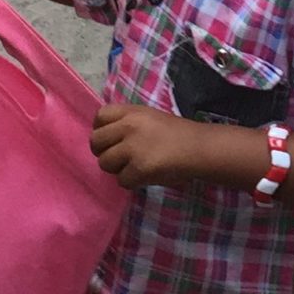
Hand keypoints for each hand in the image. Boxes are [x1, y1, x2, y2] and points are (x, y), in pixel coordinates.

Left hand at [90, 103, 206, 190]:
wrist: (197, 148)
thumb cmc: (176, 133)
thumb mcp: (149, 117)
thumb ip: (127, 123)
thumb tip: (107, 139)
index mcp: (131, 111)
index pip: (99, 117)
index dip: (101, 130)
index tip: (111, 139)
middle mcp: (128, 126)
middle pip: (95, 142)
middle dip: (104, 152)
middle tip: (119, 158)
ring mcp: (132, 148)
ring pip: (104, 163)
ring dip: (118, 169)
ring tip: (135, 167)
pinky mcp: (138, 169)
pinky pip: (121, 180)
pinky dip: (132, 182)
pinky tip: (146, 176)